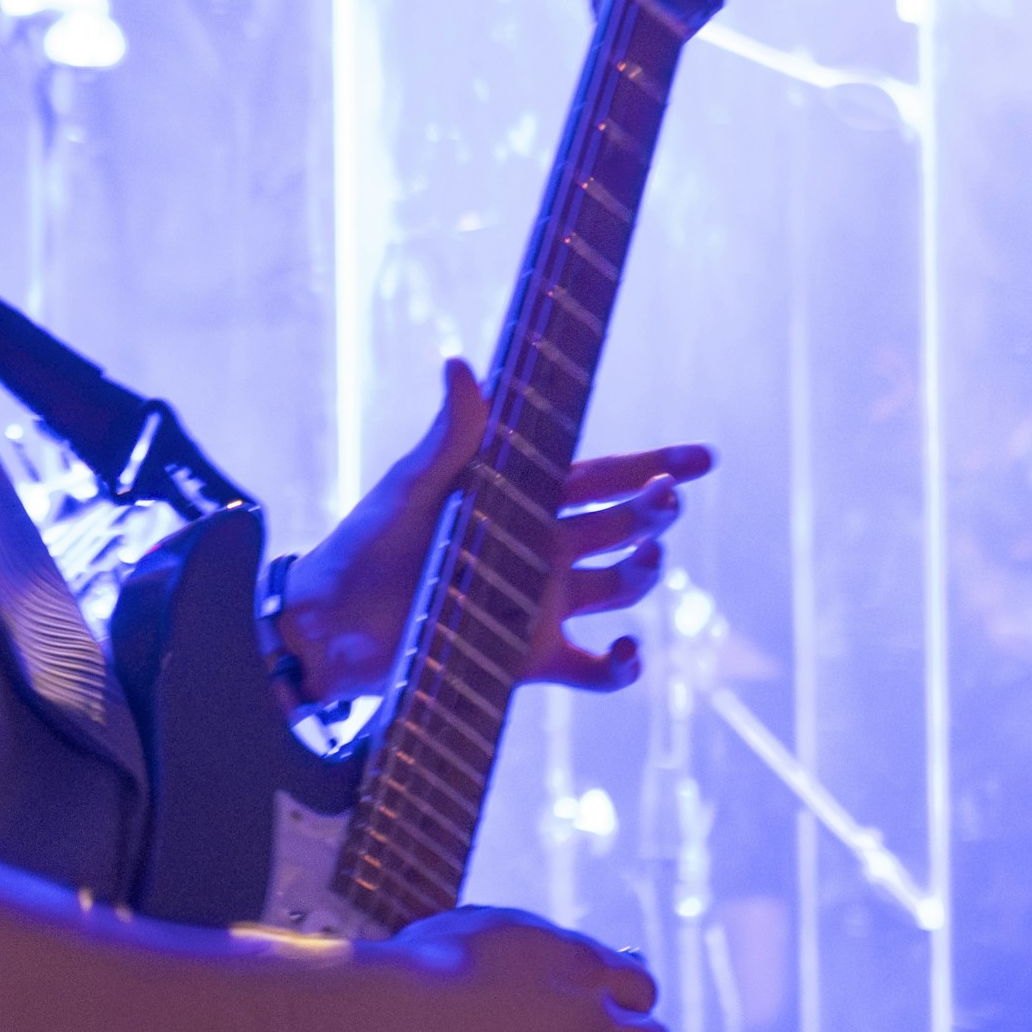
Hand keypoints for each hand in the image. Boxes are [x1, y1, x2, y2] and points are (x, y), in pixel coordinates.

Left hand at [275, 360, 706, 707]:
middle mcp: (543, 548)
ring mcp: (541, 602)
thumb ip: (450, 435)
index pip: (603, 476)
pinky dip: (622, 666)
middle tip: (663, 502)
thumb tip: (461, 363)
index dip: (655, 464)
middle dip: (655, 512)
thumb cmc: (366, 545)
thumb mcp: (412, 486)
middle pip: (623, 526)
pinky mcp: (530, 656)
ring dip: (643, 573)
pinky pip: (597, 669)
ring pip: (622, 587)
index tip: (702, 459)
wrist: (330, 626)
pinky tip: (625, 652)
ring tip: (642, 561)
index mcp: (522, 498)